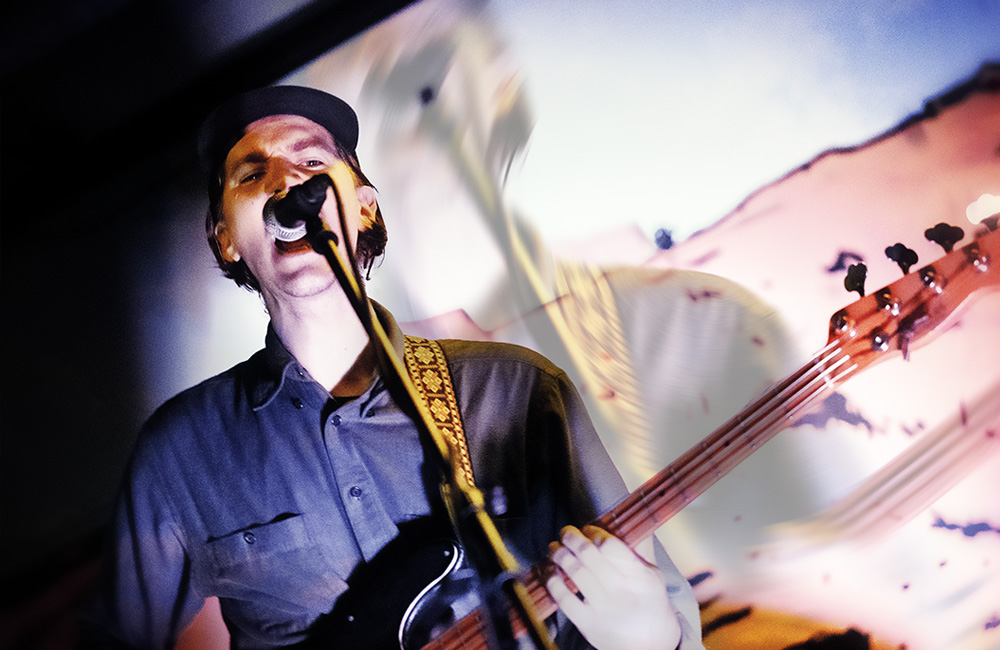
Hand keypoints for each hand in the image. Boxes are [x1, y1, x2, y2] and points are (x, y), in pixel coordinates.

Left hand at [546, 525, 680, 649]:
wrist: (648, 645)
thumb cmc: (649, 604)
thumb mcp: (653, 575)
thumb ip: (639, 547)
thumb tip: (634, 516)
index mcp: (640, 576)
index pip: (610, 546)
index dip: (594, 532)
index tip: (588, 528)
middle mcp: (621, 591)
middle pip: (588, 555)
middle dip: (571, 538)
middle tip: (566, 532)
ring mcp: (602, 608)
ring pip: (574, 572)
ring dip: (559, 555)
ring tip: (555, 548)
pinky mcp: (587, 623)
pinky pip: (563, 597)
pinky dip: (553, 581)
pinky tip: (552, 572)